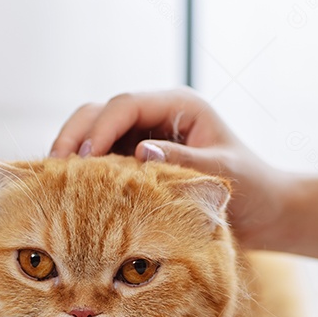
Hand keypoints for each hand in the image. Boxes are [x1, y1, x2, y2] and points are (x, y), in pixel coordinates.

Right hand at [50, 88, 295, 247]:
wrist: (264, 212)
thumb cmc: (253, 189)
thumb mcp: (224, 174)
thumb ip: (186, 162)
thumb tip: (142, 151)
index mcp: (179, 105)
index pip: (126, 103)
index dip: (101, 126)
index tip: (86, 158)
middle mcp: (156, 115)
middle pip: (100, 110)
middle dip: (75, 135)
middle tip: (55, 166)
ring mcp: (142, 136)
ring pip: (92, 132)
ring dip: (72, 152)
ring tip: (53, 179)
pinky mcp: (134, 161)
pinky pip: (99, 159)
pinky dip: (81, 171)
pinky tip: (66, 190)